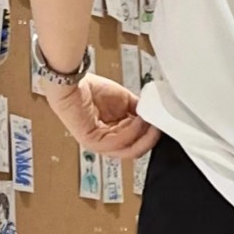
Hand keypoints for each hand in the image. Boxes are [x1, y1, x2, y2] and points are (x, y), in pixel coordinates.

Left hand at [46, 74, 161, 159]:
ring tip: (150, 120)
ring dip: (143, 134)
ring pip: (128, 149)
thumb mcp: (125, 101)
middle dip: (149, 139)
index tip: (160, 124)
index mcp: (114, 134)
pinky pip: (118, 141)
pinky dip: (132, 131)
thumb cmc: (91, 90)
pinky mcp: (92, 142)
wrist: (72, 83)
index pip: (137, 143)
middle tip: (160, 126)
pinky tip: (139, 120)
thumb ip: (139, 111)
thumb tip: (153, 116)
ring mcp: (99, 145)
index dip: (150, 134)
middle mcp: (107, 143)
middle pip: (135, 150)